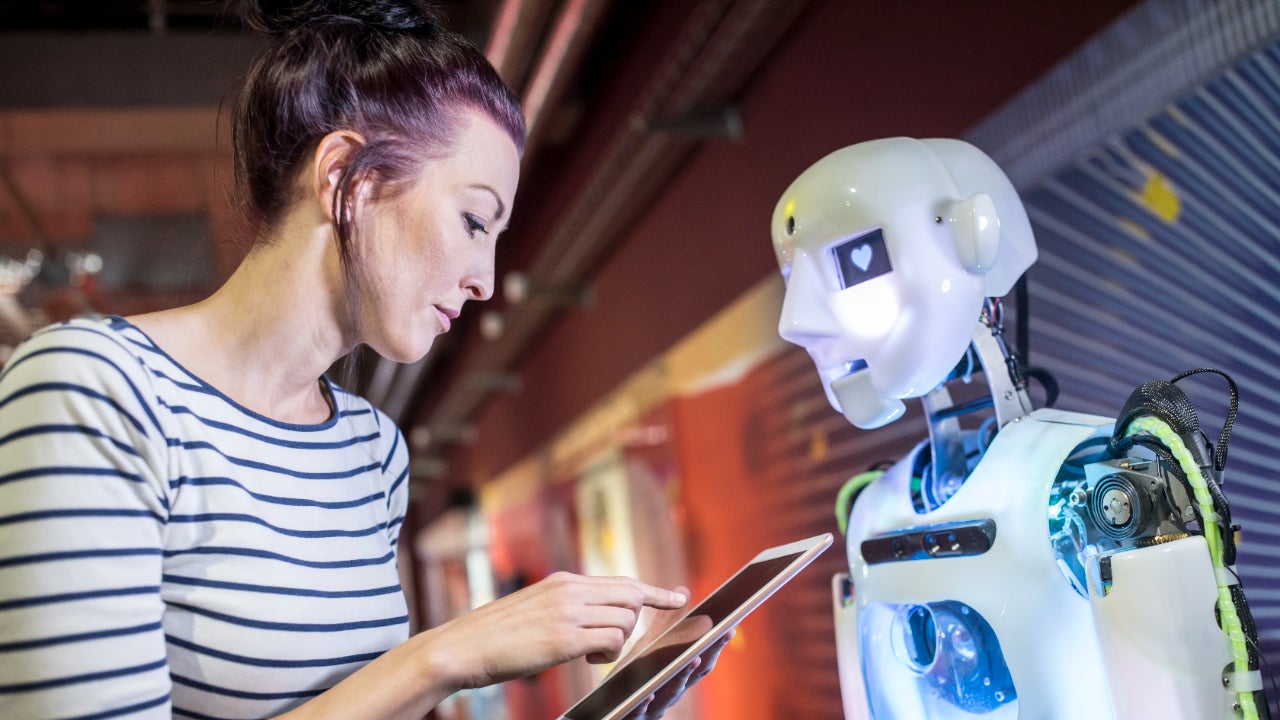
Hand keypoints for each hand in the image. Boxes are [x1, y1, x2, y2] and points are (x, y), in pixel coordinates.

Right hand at [417, 571, 686, 690]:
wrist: (463, 647)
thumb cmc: (496, 635)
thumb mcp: (536, 608)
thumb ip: (567, 606)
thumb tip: (596, 620)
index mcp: (564, 581)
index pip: (621, 580)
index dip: (654, 591)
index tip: (678, 595)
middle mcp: (570, 590)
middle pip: (632, 597)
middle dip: (634, 620)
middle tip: (612, 641)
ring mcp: (568, 612)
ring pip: (625, 620)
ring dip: (616, 642)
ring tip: (588, 652)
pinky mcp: (564, 638)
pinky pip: (611, 640)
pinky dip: (608, 654)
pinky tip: (586, 658)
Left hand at [614, 587, 732, 719]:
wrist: (610, 704)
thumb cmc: (635, 675)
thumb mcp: (650, 647)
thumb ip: (666, 623)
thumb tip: (683, 591)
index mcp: (679, 672)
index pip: (703, 656)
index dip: (717, 643)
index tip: (730, 626)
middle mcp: (673, 689)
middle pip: (695, 674)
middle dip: (709, 654)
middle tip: (718, 637)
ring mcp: (656, 705)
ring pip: (673, 693)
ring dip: (684, 677)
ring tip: (692, 659)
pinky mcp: (635, 716)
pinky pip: (641, 712)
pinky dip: (647, 704)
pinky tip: (648, 695)